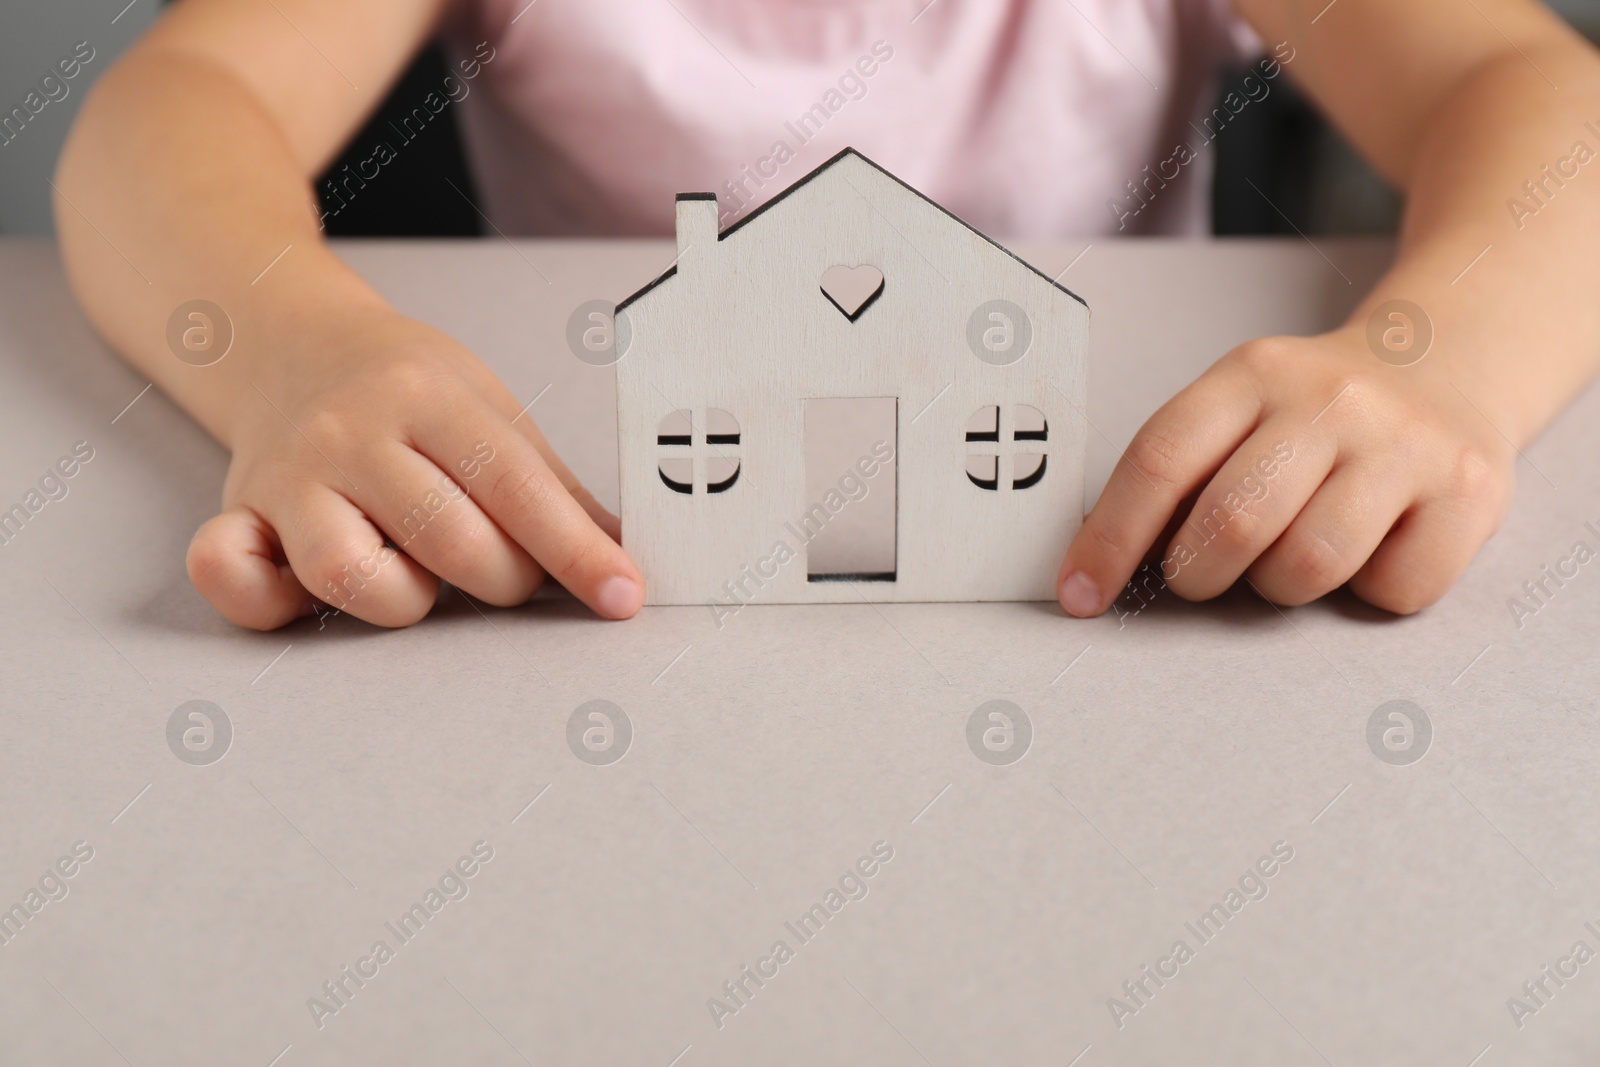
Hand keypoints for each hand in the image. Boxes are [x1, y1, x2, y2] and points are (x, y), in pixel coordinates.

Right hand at [185, 307, 643, 628]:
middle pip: (446, 540)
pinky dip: (263, 598)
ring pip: (351, 575)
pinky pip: (228, 575)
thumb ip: (551, 488)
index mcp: (428, 396)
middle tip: (509, 571)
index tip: (624, 595)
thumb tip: (624, 559)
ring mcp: (286, 477)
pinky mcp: (237, 515)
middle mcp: (350, 433)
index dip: (576, 551)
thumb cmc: (407, 389)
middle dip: (502, 580)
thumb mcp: (490, 408)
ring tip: (418, 571)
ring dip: (406, 599)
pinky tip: (305, 589)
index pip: (516, 486)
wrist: (292, 343)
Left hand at [1056, 328, 1516, 618]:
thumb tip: (1097, 565)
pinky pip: (1393, 590)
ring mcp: (1405, 443)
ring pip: (1309, 566)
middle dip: (1198, 574)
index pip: (1159, 461)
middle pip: (1232, 524)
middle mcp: (1331, 399)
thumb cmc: (1315, 414)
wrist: (1450, 360)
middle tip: (1205, 574)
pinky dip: (1371, 590)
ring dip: (1284, 587)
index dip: (1109, 539)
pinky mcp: (1471, 492)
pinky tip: (1375, 546)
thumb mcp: (1241, 408)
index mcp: (1252, 374)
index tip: (1079, 595)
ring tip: (1295, 553)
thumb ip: (1181, 472)